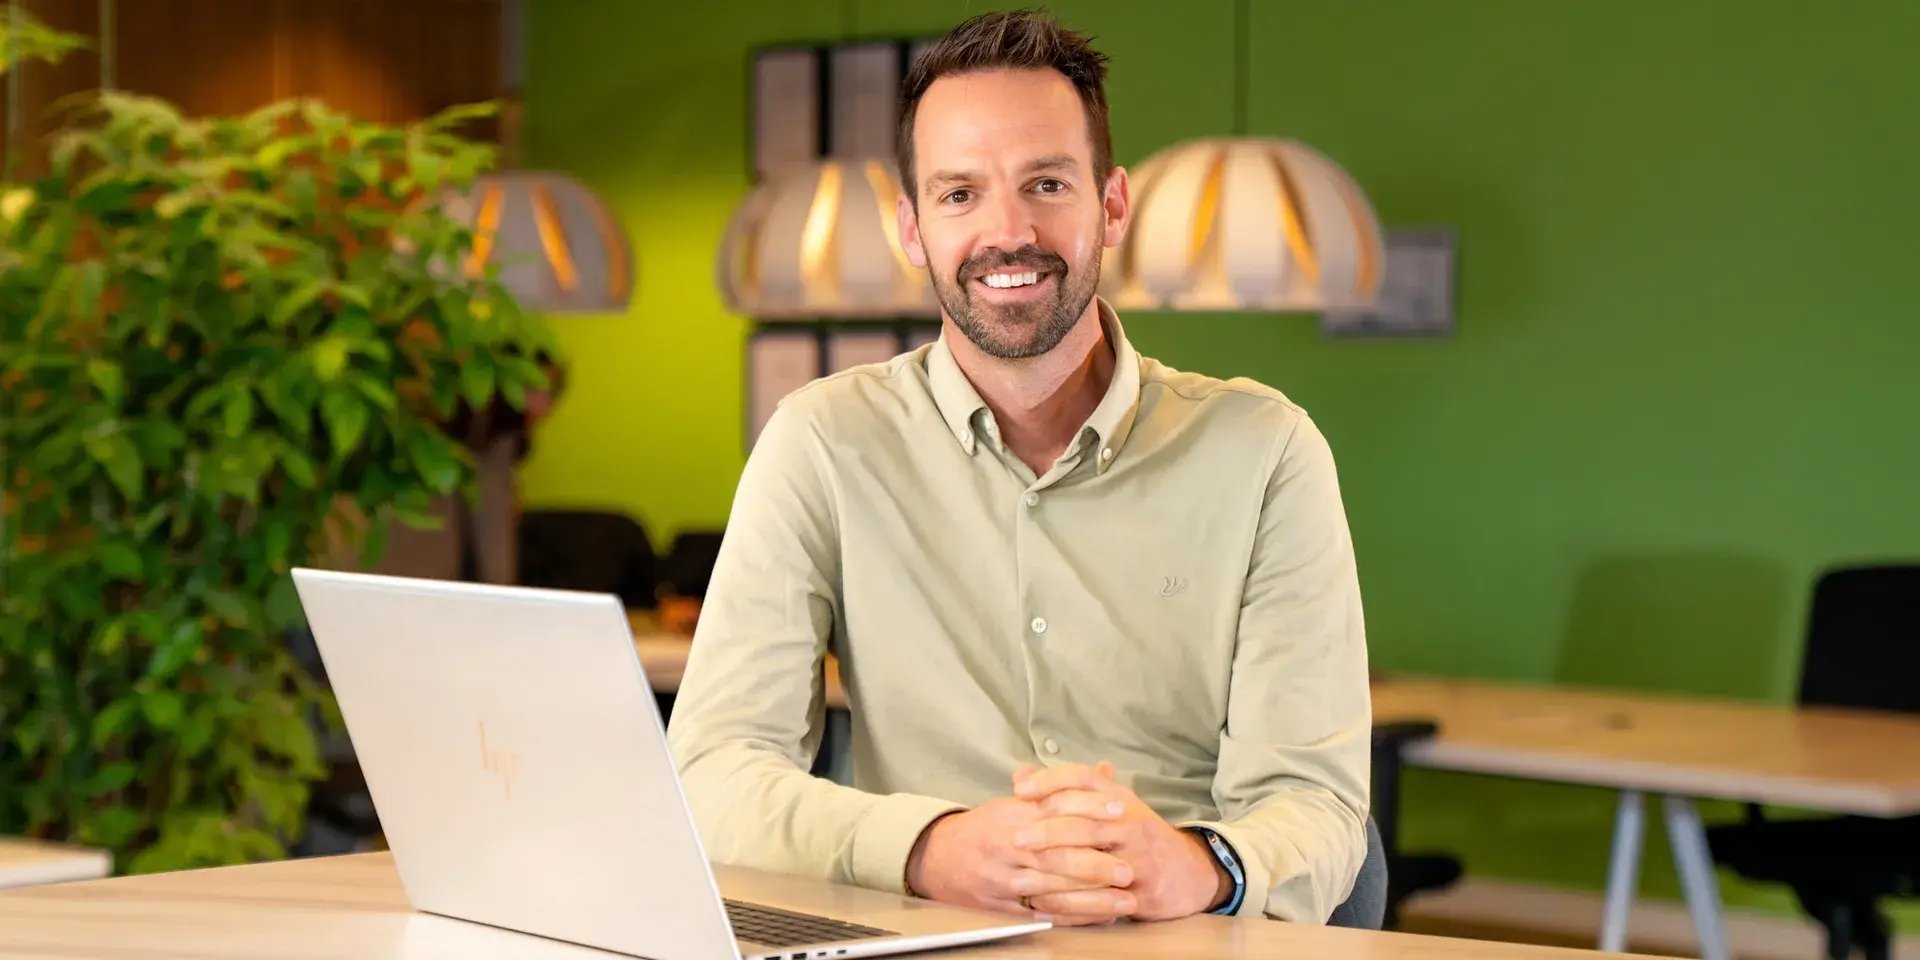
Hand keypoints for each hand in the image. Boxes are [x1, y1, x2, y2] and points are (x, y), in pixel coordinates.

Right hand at [905, 796, 1136, 925]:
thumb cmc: (985, 828)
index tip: (1121, 812)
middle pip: (1058, 855)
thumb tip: (1103, 769)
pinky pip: (1043, 914)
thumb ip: (1061, 788)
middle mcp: (1011, 846)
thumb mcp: (1015, 801)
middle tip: (1129, 869)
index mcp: (1016, 815)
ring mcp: (1006, 878)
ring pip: (1054, 890)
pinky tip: (1099, 918)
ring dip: (1092, 898)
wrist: (936, 856)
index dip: (1091, 809)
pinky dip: (1073, 917)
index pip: (1058, 808)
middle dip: (1096, 865)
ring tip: (1124, 901)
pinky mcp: (1003, 906)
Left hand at [1013, 761, 1228, 921]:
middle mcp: (1131, 824)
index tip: (1020, 788)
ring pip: (1092, 866)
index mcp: (1120, 799)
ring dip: (1054, 876)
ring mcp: (1140, 859)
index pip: (1085, 779)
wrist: (1192, 871)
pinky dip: (1070, 907)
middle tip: (1016, 839)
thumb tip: (1021, 773)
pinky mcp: (1143, 892)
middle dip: (1048, 832)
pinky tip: (1043, 909)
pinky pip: (1101, 901)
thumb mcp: (1112, 806)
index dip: (1051, 780)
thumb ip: (1069, 792)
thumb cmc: (1140, 837)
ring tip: (1021, 882)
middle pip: (1086, 823)